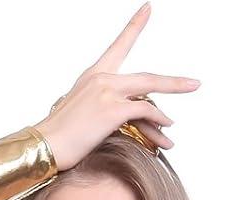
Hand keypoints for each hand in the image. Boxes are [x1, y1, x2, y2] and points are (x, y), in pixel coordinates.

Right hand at [35, 3, 200, 171]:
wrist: (46, 144)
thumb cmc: (62, 136)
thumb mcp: (87, 116)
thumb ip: (110, 111)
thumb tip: (136, 121)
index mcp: (94, 74)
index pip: (119, 45)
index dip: (136, 26)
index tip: (148, 9)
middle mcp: (102, 77)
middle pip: (148, 77)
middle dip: (174, 83)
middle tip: (195, 83)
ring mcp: (108, 90)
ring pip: (150, 96)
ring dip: (166, 116)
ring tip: (175, 130)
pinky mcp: (112, 108)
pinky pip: (145, 112)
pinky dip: (157, 124)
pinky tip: (165, 138)